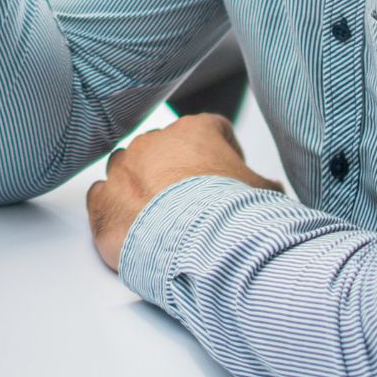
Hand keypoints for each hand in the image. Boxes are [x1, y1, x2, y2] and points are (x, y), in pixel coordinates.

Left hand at [87, 115, 282, 271]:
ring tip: (161, 217)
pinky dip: (116, 208)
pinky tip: (135, 227)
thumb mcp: (265, 195)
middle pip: (166, 150)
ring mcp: (123, 169)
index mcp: (194, 132)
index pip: (211, 129)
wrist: (196, 248)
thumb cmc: (229, 215)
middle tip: (194, 203)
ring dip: (142, 186)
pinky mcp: (102, 199)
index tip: (228, 175)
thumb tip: (275, 192)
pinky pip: (103, 195)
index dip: (223, 152)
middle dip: (177, 172)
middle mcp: (153, 142)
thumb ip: (266, 187)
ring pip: (129, 168)